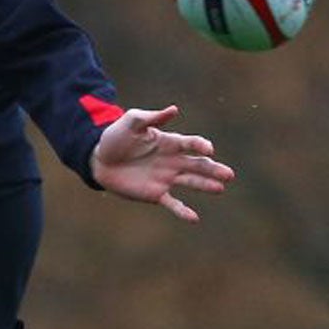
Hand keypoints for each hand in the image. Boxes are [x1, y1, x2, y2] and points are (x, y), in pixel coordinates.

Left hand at [89, 104, 234, 222]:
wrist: (99, 160)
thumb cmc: (116, 137)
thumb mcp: (131, 122)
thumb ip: (152, 117)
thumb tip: (174, 110)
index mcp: (169, 142)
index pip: (190, 144)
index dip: (200, 145)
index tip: (208, 149)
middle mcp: (172, 161)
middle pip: (197, 165)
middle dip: (213, 169)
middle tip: (229, 174)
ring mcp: (166, 178)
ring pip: (191, 182)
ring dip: (206, 186)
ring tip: (221, 188)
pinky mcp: (156, 194)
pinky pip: (173, 204)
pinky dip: (183, 211)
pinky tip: (194, 218)